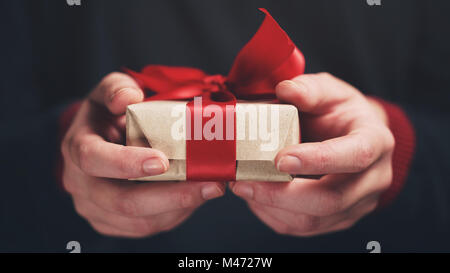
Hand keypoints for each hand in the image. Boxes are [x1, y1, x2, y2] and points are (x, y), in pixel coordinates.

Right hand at [61, 72, 224, 237]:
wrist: (98, 141)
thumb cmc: (108, 114)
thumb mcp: (109, 91)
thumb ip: (118, 88)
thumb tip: (130, 97)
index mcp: (78, 147)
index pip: (94, 159)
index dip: (126, 163)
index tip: (162, 162)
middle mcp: (81, 184)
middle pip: (121, 202)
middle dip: (169, 196)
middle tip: (209, 185)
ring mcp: (95, 208)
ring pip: (139, 222)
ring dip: (179, 208)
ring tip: (210, 189)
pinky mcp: (111, 223)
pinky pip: (146, 227)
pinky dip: (174, 215)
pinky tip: (194, 199)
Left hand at [230, 73, 394, 236]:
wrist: (353, 137)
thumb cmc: (339, 112)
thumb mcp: (330, 91)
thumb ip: (310, 89)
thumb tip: (285, 89)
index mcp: (375, 142)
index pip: (354, 156)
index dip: (317, 160)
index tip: (278, 159)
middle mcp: (373, 179)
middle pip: (331, 199)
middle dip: (282, 194)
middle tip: (244, 181)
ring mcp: (357, 205)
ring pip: (313, 220)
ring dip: (271, 207)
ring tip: (242, 187)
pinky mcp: (338, 219)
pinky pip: (302, 227)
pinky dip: (273, 215)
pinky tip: (255, 197)